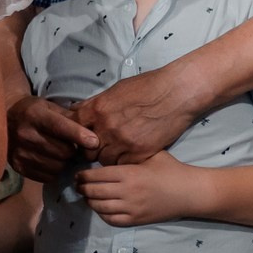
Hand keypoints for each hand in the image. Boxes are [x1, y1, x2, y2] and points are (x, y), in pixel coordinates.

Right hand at [7, 93, 95, 183]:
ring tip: (61, 155)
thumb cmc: (32, 111)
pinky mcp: (17, 166)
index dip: (80, 136)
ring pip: (57, 166)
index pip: (61, 127)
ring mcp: (19, 152)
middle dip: (73, 151)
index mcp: (34, 114)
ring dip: (64, 163)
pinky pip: (46, 176)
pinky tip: (50, 161)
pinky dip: (53, 171)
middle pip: (63, 151)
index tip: (94, 142)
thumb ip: (69, 118)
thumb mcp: (49, 106)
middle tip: (73, 148)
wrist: (2, 120)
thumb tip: (92, 134)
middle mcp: (25, 133)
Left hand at [73, 70, 198, 167]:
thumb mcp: (116, 90)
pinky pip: (122, 165)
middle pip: (86, 150)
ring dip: (108, 157)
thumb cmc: (149, 87)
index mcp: (98, 109)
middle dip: (91, 150)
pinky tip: (130, 154)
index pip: (74, 130)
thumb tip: (77, 111)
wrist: (178, 92)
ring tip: (117, 151)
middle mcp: (107, 127)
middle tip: (100, 148)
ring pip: (104, 161)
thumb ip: (95, 104)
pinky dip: (124, 162)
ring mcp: (123, 142)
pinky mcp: (139, 152)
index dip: (77, 136)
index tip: (82, 139)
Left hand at [74, 150, 206, 226]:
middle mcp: (127, 192)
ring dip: (89, 201)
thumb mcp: (150, 154)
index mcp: (129, 173)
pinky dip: (101, 214)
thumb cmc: (171, 169)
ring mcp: (131, 208)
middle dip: (82, 188)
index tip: (78, 174)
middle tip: (78, 185)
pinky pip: (111, 220)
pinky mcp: (136, 220)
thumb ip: (129, 154)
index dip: (83, 176)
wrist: (189, 192)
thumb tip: (107, 149)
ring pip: (99, 207)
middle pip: (93, 192)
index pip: (96, 175)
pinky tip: (100, 208)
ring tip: (87, 196)